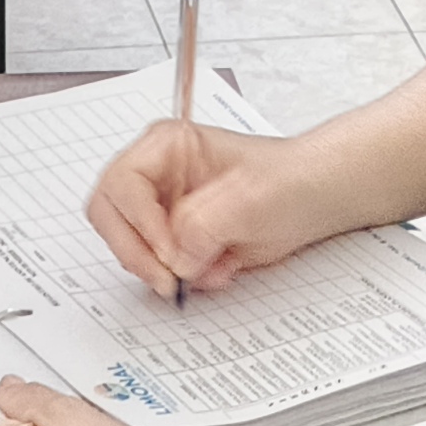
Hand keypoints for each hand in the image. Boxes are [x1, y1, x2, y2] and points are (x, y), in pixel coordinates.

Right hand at [86, 119, 335, 296]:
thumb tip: (176, 258)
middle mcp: (157, 176)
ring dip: (164, 268)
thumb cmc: (289, 179)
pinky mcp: (175, 240)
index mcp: (167, 146)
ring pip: (130, 247)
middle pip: (110, 216)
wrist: (314, 199)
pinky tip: (220, 269)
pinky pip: (158, 268)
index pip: (123, 184)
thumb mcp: (251, 197)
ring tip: (211, 268)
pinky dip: (184, 279)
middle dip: (138, 252)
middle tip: (169, 279)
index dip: (140, 223)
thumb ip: (206, 223)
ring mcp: (162, 209)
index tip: (170, 253)